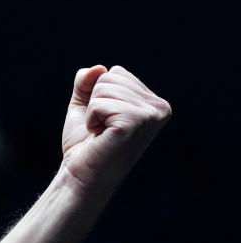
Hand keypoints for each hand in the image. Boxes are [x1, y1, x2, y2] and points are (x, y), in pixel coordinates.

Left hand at [60, 64, 171, 198]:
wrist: (81, 175)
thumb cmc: (84, 145)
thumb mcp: (84, 106)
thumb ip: (88, 83)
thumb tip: (98, 67)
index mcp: (153, 102)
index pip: (116, 72)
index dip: (98, 95)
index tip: (104, 121)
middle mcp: (160, 107)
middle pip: (110, 76)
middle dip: (95, 101)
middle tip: (101, 128)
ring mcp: (151, 114)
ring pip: (103, 87)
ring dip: (92, 112)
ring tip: (102, 133)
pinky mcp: (136, 121)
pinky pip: (99, 103)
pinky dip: (91, 118)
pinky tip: (100, 136)